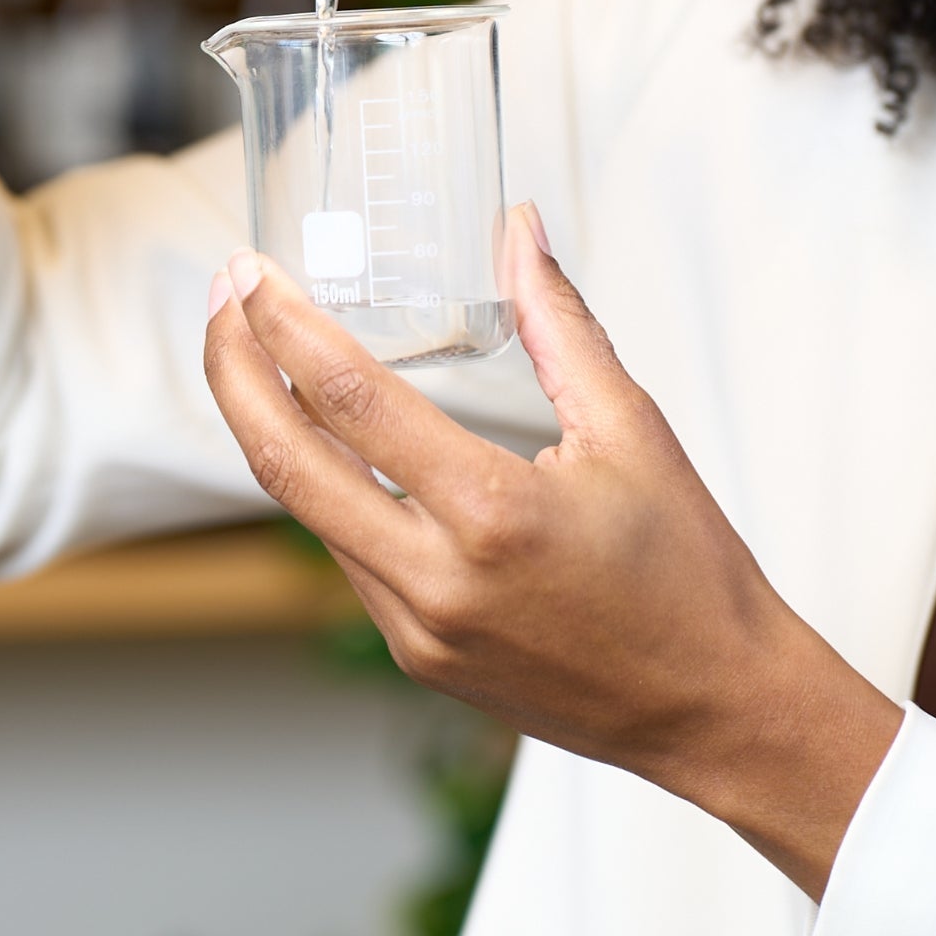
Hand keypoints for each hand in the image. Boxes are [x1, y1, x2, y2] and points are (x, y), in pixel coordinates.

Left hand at [202, 204, 904, 900]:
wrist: (717, 708)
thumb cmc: (687, 570)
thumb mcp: (632, 428)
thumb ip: (559, 324)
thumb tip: (518, 228)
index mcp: (492, 514)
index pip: (350, 401)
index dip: (285, 326)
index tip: (251, 272)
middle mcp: (437, 582)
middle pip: (287, 466)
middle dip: (233, 373)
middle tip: (218, 300)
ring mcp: (418, 632)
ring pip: (308, 517)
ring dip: (269, 432)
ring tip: (253, 356)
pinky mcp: (420, 659)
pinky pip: (348, 560)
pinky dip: (324, 492)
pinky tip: (326, 442)